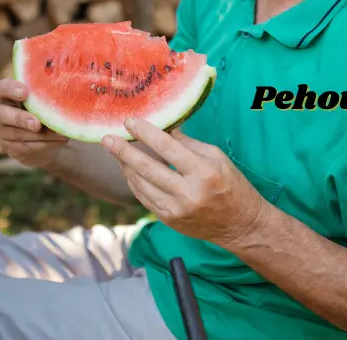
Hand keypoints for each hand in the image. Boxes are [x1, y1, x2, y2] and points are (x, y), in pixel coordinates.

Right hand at [0, 79, 67, 167]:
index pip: (2, 87)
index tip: (25, 93)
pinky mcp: (9, 147)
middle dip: (21, 119)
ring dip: (41, 135)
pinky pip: (27, 147)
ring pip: (18, 134)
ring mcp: (1, 132)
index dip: (11, 89)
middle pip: (4, 115)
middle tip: (36, 124)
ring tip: (61, 134)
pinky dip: (45, 144)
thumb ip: (43, 95)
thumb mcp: (37, 98)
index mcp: (4, 94)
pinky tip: (60, 140)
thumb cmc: (37, 108)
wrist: (34, 135)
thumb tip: (64, 93)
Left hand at [101, 118, 266, 247]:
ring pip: (140, 184)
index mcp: (203, 173)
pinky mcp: (168, 220)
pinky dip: (133, 181)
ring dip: (124, 165)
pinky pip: (143, 197)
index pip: (167, 148)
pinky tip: (127, 169)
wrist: (240, 225)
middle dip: (123, 151)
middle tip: (106, 138)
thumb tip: (164, 127)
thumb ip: (188, 144)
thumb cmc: (232, 186)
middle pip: (147, 168)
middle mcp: (188, 193)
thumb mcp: (218, 159)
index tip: (129, 121)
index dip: (146, 133)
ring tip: (114, 150)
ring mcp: (176, 210)